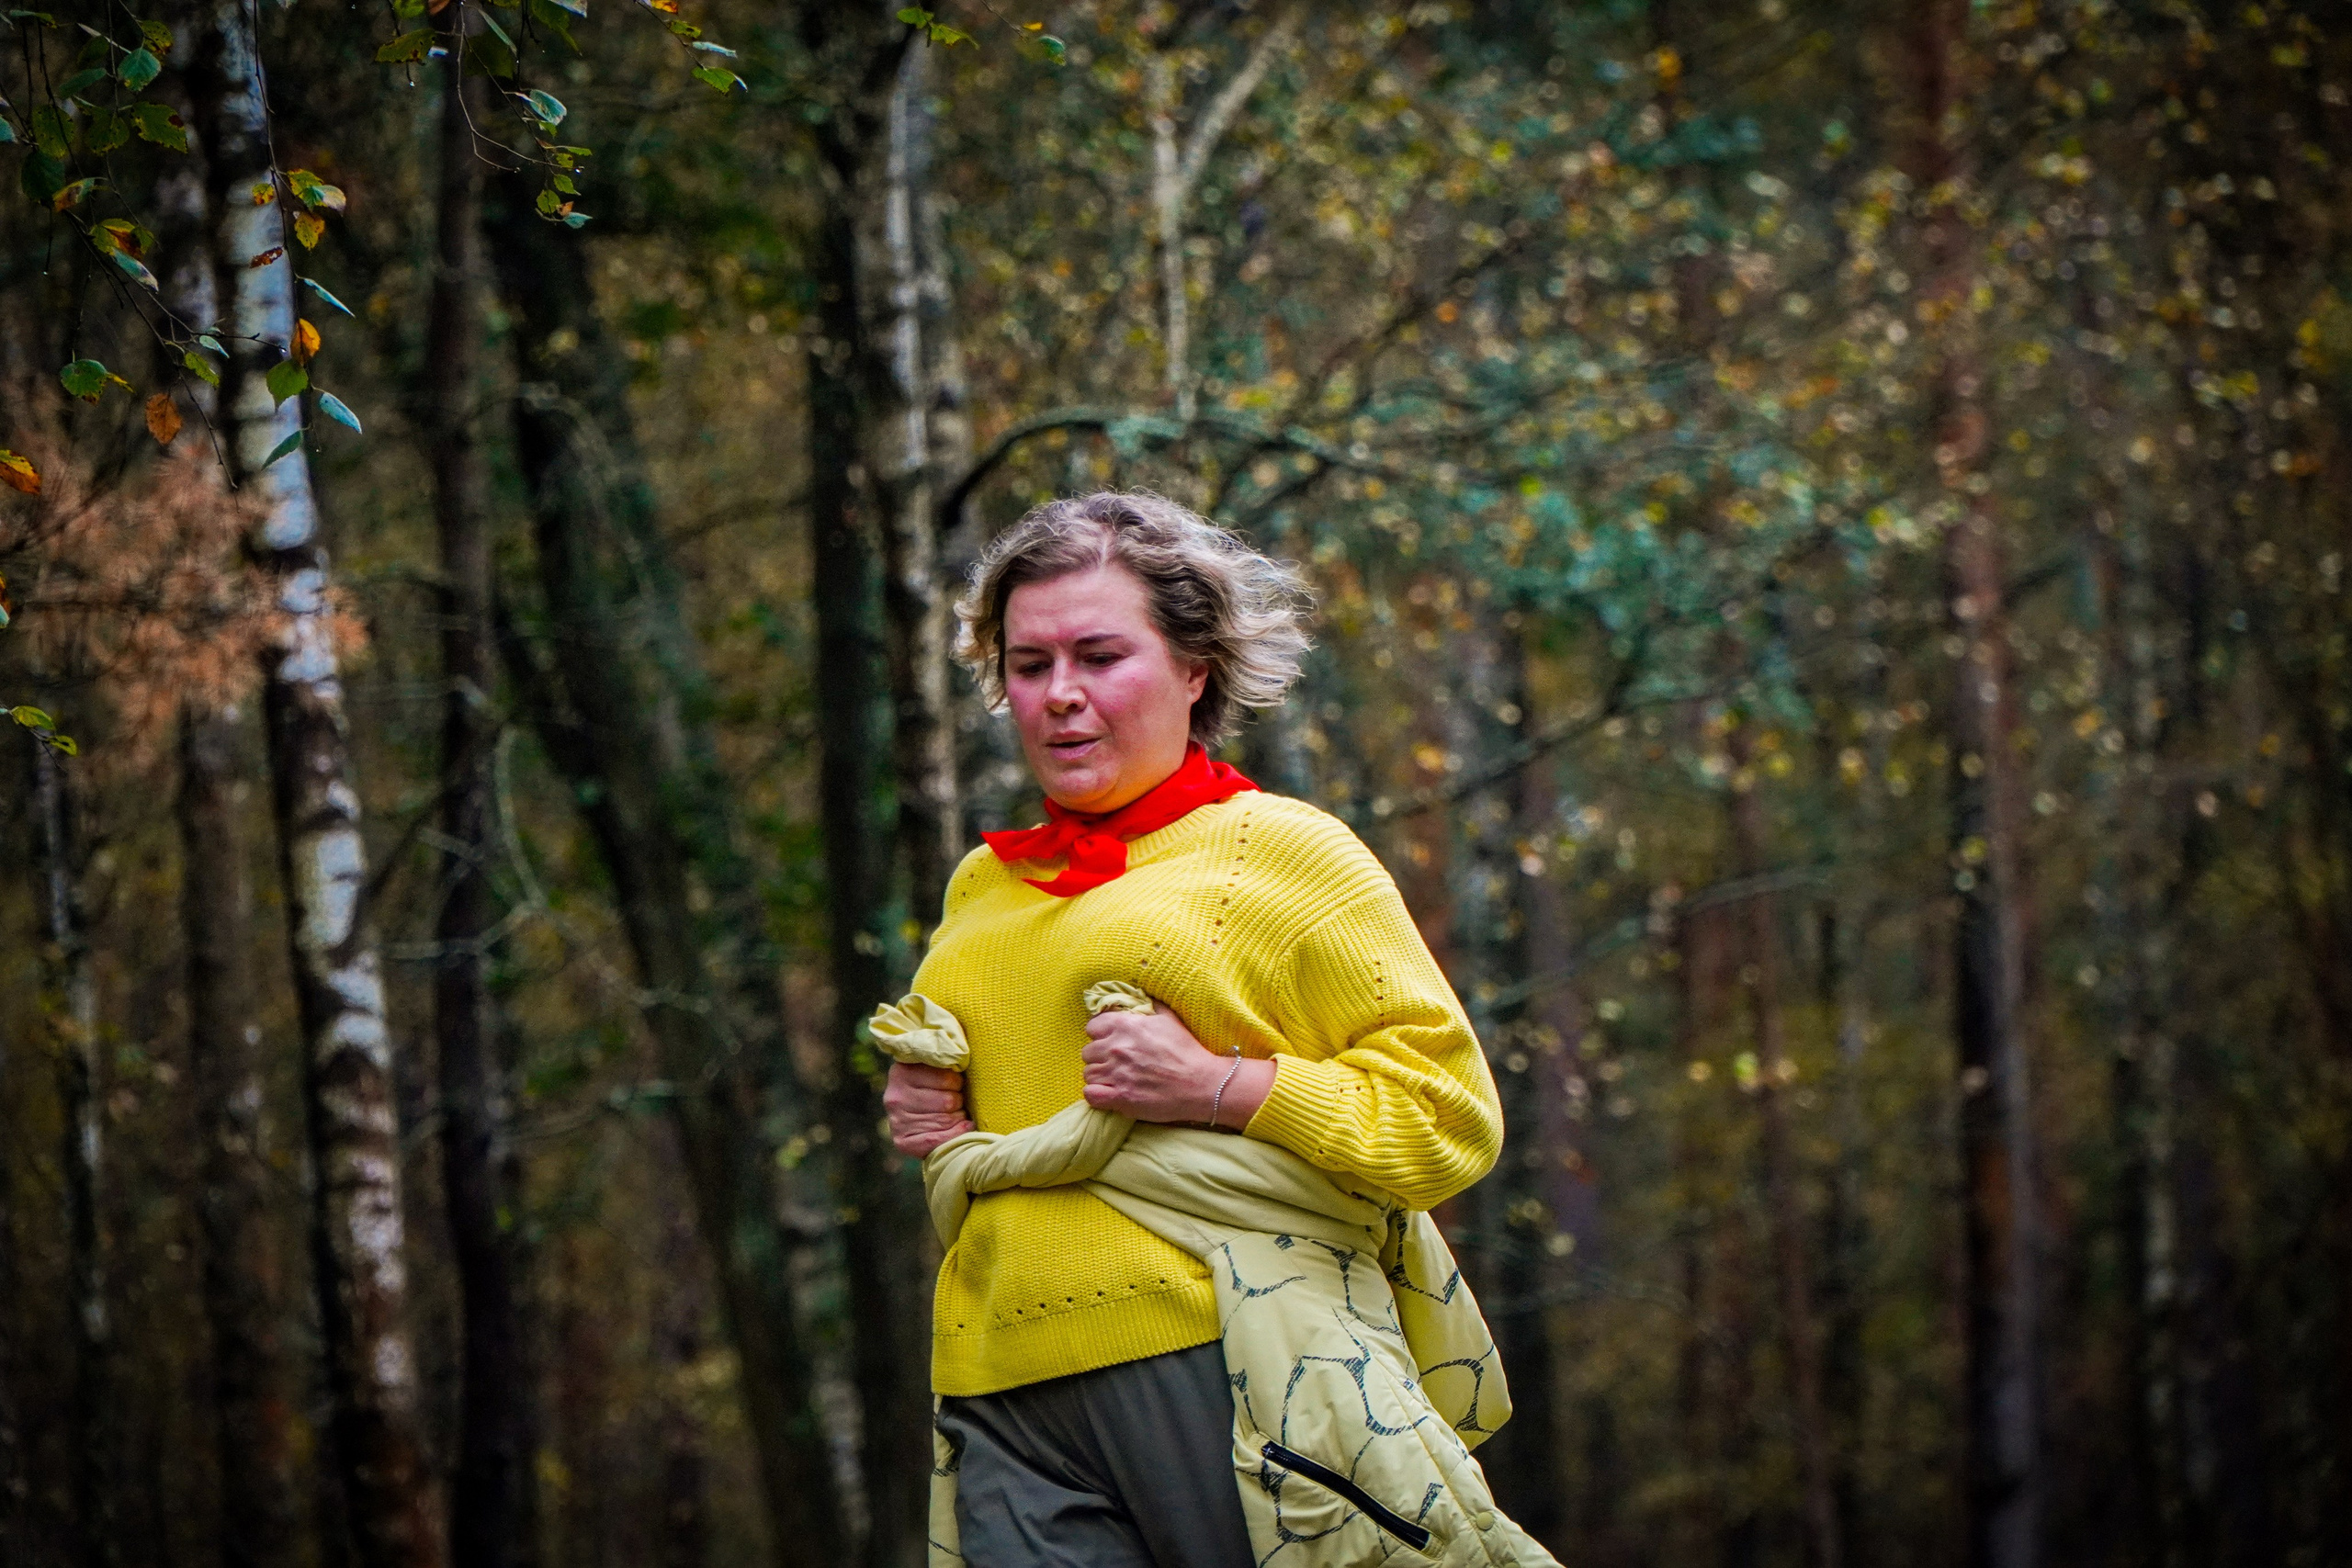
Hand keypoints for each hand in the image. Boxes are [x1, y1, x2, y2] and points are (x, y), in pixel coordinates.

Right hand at [882, 1061, 971, 1156]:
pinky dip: (956, 1135)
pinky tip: (961, 1128)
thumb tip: (961, 1055)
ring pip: (945, 1120)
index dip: (957, 1082)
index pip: (946, 1077)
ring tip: (957, 1114)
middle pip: (948, 1100)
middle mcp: (894, 1096)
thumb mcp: (933, 1069)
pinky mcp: (902, 1141)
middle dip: (958, 1101)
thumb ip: (942, 1061)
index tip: (956, 1084)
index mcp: (902, 1071)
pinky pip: (938, 1140)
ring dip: (958, 1118)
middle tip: (957, 1101)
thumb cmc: (935, 1088)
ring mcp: (896, 1120)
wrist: (917, 1123)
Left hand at [1082, 1003, 1271, 1126]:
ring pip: (1088, 1073)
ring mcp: (1116, 1074)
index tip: (1110, 1041)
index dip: (1100, 1034)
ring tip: (1114, 1078)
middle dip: (1099, 1056)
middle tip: (1115, 1062)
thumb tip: (1138, 996)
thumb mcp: (1169, 1018)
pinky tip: (1108, 1092)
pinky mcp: (1120, 1097)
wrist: (1202, 1084)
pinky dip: (1095, 1094)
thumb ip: (1149, 1005)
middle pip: (1087, 1051)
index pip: (1092, 1026)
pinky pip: (1089, 1094)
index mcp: (1126, 1026)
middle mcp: (1116, 1048)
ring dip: (1099, 1075)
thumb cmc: (1187, 1051)